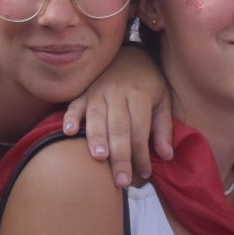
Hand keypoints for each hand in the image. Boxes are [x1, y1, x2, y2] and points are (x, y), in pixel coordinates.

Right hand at [63, 45, 173, 186]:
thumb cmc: (148, 82)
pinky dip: (70, 117)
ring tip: (99, 158)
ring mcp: (98, 92)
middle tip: (121, 181)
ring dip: (96, 138)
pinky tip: (67, 132)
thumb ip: (164, 127)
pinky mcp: (84, 92)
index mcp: (140, 96)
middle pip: (119, 128)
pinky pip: (75, 104)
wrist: (129, 53)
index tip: (144, 174)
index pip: (140, 131)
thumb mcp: (163, 99)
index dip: (141, 155)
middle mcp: (118, 94)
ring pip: (96, 118)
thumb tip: (166, 156)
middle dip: (120, 155)